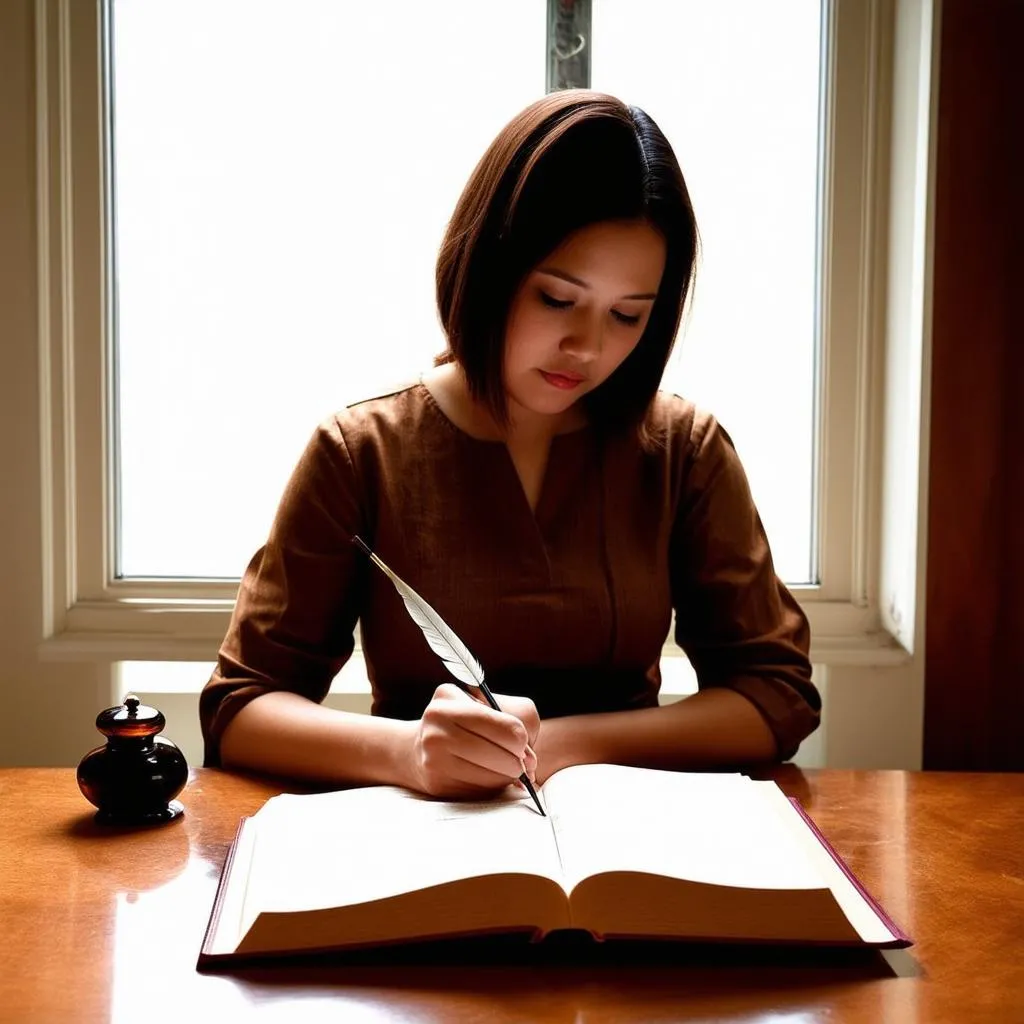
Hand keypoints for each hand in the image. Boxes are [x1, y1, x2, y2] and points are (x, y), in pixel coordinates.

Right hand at [404, 684, 538, 799]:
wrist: (420, 747)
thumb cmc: (464, 723)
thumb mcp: (488, 705)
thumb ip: (519, 722)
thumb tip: (529, 763)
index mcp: (450, 699)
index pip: (508, 728)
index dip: (523, 740)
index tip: (522, 744)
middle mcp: (436, 728)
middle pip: (504, 756)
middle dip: (519, 763)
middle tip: (518, 762)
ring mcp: (433, 758)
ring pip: (494, 777)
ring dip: (507, 777)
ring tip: (501, 768)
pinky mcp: (436, 784)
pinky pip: (481, 791)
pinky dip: (491, 787)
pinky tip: (484, 776)